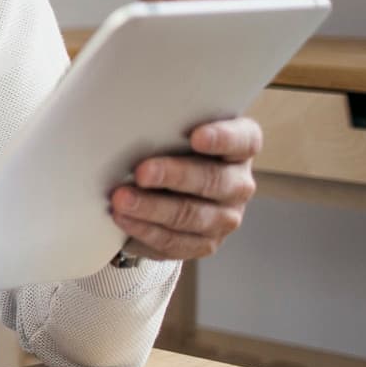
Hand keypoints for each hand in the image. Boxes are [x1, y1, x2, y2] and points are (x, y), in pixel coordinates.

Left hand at [108, 117, 260, 260]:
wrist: (163, 190)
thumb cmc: (168, 149)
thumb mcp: (170, 133)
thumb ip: (164, 127)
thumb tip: (130, 123)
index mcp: (239, 146)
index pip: (243, 140)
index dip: (222, 138)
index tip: (196, 137)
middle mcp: (238, 183)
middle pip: (213, 180)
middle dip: (174, 176)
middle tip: (142, 172)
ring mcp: (225, 217)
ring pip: (193, 215)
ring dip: (153, 208)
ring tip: (122, 200)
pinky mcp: (205, 243)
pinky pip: (176, 241)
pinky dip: (146, 230)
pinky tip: (123, 219)